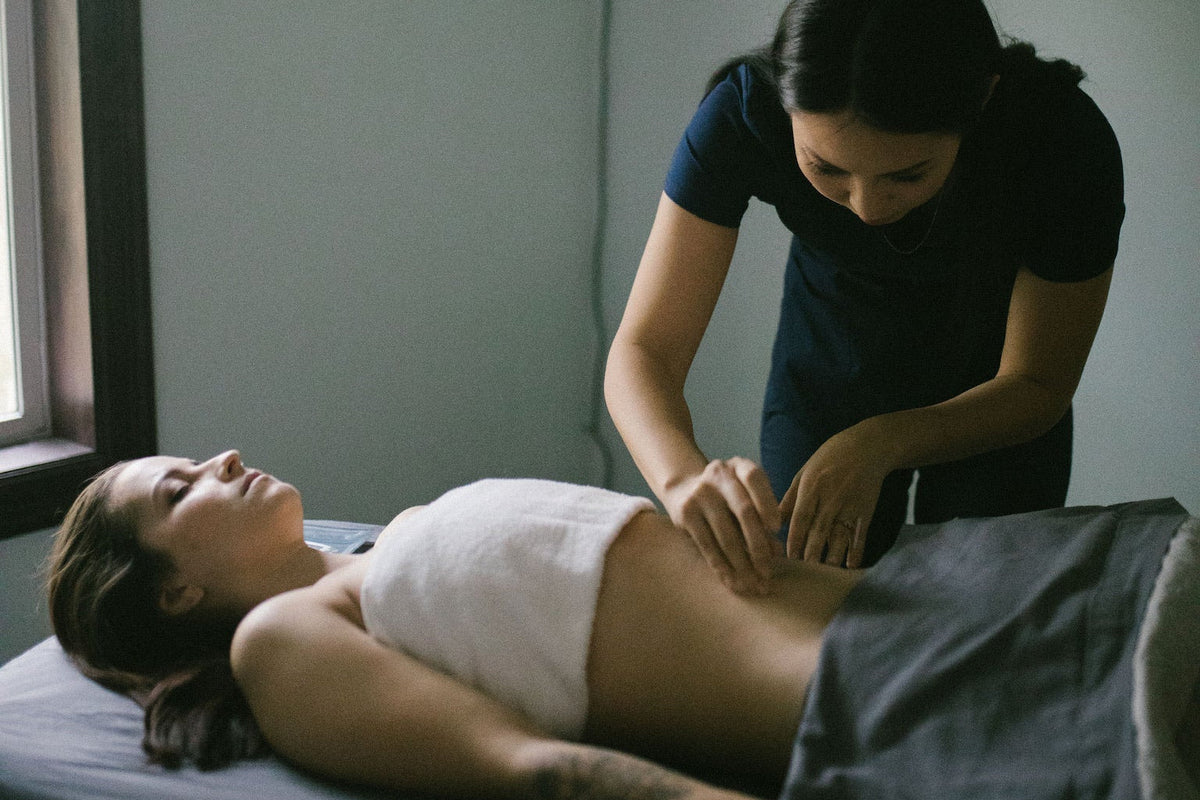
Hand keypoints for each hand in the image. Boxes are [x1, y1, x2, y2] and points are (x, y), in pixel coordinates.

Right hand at [663, 457, 781, 593]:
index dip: (767, 503)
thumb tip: (776, 553)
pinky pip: (707, 545)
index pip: (755, 479)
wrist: (683, 488)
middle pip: (744, 511)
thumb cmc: (727, 497)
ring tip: (753, 585)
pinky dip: (722, 566)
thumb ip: (762, 519)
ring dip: (742, 564)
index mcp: (739, 466)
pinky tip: (732, 581)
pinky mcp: (685, 513)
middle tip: (768, 573)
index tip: (776, 529)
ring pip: (726, 534)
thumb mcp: (745, 497)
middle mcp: (718, 474)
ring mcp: (699, 493)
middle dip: (758, 546)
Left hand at [780, 426, 889, 568]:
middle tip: (804, 570)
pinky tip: (851, 565)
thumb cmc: (830, 457)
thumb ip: (791, 496)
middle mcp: (831, 498)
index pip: (801, 518)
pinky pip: (860, 534)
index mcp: (812, 487)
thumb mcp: (806, 471)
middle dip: (811, 552)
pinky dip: (856, 550)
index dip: (795, 538)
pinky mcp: (866, 510)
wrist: (868, 447)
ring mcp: (850, 505)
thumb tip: (773, 519)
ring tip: (825, 571)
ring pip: (839, 535)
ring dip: (833, 555)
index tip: (788, 556)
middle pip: (819, 530)